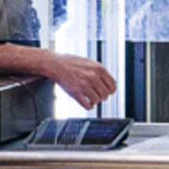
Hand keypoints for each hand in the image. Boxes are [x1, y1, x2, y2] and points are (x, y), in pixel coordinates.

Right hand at [0, 45, 117, 108]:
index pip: (113, 85)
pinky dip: (89, 106)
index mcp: (98, 68)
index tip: (107, 92)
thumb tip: (109, 82)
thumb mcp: (89, 62)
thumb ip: (99, 71)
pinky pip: (88, 105)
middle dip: (102, 96)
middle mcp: (93, 77)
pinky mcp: (76, 93)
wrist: (54, 63)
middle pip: (106, 94)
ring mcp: (84, 85)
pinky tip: (86, 102)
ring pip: (98, 100)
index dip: (110, 90)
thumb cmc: (70, 62)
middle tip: (97, 95)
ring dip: (95, 101)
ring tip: (90, 97)